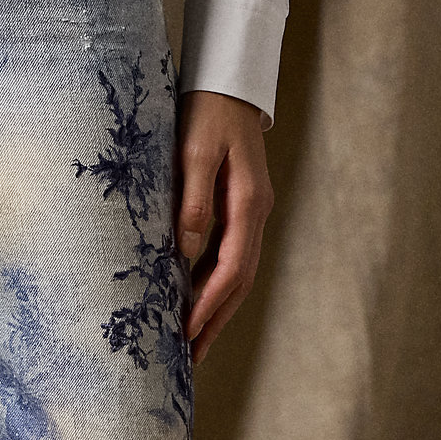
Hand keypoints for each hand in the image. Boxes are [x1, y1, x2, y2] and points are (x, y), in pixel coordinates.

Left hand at [175, 90, 273, 362]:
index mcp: (249, 204)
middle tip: (192, 357)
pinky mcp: (239, 209)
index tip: (187, 332)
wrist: (228, 82)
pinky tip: (197, 300)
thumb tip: (185, 250)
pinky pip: (230, 257)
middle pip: (239, 282)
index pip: (230, 269)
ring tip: (194, 340)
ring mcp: (250, 213)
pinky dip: (215, 285)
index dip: (209, 304)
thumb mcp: (196, 152)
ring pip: (237, 273)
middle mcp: (255, 214)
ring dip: (217, 309)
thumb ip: (193, 200)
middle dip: (216, 321)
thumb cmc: (207, 112)